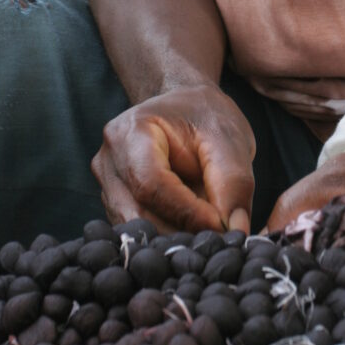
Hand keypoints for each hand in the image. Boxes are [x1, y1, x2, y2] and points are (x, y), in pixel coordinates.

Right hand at [92, 82, 255, 232]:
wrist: (186, 105)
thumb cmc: (206, 115)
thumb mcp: (228, 138)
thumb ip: (233, 183)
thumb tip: (235, 231)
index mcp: (130, 132)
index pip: (151, 184)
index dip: (186, 211)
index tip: (221, 226)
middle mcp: (109, 160)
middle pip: (139, 214)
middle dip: (182, 232)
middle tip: (220, 238)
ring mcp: (108, 185)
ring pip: (138, 229)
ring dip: (176, 238)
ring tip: (209, 234)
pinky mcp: (116, 204)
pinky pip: (140, 231)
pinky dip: (169, 237)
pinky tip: (193, 232)